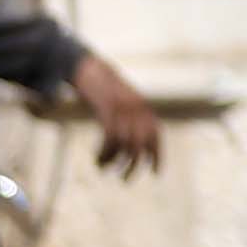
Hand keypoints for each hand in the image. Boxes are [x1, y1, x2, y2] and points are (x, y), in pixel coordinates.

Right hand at [70, 54, 167, 176]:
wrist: (88, 67)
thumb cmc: (103, 87)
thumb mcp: (122, 102)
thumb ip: (131, 118)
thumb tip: (134, 143)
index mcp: (143, 108)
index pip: (155, 136)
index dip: (157, 156)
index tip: (155, 173)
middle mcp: (137, 108)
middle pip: (142, 144)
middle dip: (135, 165)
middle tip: (125, 179)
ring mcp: (122, 108)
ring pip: (125, 144)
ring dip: (115, 161)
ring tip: (104, 168)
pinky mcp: (107, 108)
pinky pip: (110, 137)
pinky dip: (105, 153)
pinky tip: (98, 159)